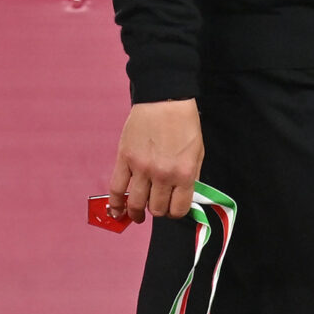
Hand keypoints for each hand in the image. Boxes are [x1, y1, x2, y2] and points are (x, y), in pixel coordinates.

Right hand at [111, 99, 203, 221]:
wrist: (165, 100)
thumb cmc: (183, 123)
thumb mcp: (198, 152)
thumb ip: (191, 177)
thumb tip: (182, 197)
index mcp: (184, 173)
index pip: (178, 209)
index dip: (175, 212)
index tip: (172, 208)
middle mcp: (162, 174)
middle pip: (156, 209)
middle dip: (158, 210)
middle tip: (157, 205)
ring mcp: (141, 168)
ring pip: (136, 204)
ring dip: (137, 212)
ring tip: (137, 214)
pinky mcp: (124, 159)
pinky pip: (116, 189)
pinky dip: (115, 204)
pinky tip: (117, 211)